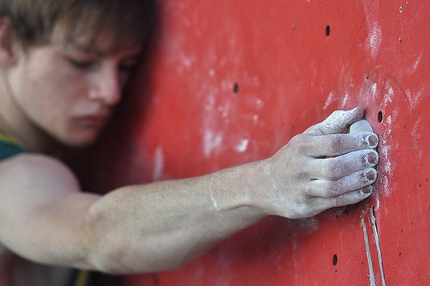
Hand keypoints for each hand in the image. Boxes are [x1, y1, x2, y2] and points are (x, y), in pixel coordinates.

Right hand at [259, 108, 378, 218]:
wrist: (264, 185)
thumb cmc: (291, 158)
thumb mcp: (306, 137)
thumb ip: (332, 124)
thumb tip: (358, 112)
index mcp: (300, 147)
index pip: (333, 143)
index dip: (356, 141)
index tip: (372, 140)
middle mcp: (299, 168)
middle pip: (335, 167)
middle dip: (359, 162)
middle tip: (373, 158)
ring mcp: (301, 189)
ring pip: (335, 187)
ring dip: (358, 181)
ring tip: (371, 174)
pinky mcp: (305, 206)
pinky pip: (334, 202)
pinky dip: (353, 196)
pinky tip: (364, 189)